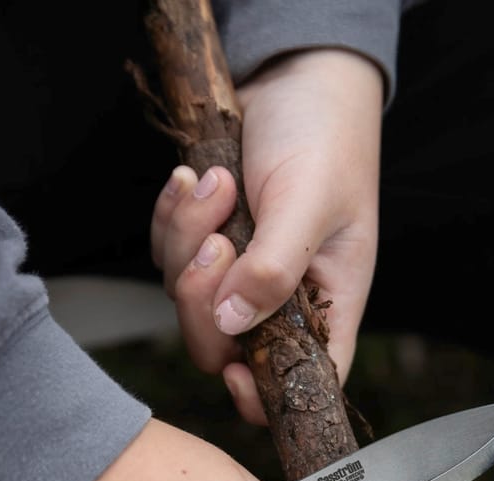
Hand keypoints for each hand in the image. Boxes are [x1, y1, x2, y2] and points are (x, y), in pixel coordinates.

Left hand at [150, 48, 383, 423]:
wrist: (295, 74)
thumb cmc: (324, 137)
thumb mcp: (308, 202)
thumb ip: (273, 269)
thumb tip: (232, 324)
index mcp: (326, 305)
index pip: (299, 381)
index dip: (261, 394)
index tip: (234, 368)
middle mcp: (281, 300)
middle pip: (221, 347)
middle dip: (204, 296)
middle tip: (220, 241)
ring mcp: (238, 274)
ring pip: (185, 299)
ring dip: (188, 239)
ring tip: (217, 181)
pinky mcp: (206, 243)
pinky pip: (167, 255)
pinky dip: (172, 217)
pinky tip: (194, 176)